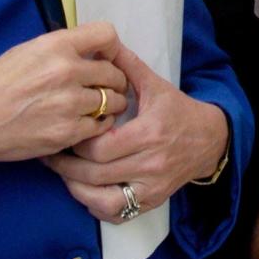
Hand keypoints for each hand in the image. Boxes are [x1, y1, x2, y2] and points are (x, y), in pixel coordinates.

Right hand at [0, 21, 129, 198]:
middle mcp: (66, 71)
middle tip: (106, 88)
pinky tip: (84, 124)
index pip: (107, 34)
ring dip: (109, 105)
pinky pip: (100, 127)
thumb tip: (93, 52)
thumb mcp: (28, 50)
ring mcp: (68, 104)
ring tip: (97, 108)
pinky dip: (97, 126)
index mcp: (56, 45)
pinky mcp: (66, 133)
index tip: (107, 57)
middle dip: (114, 81)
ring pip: (113, 102)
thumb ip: (63, 49)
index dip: (112, 47)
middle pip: (114, 73)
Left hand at [42, 45, 227, 221]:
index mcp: (149, 133)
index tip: (65, 131)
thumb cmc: (176, 110)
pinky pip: (117, 214)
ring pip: (104, 201)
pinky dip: (96, 206)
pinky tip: (84, 191)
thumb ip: (127, 65)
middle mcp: (150, 164)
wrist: (208, 140)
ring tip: (63, 175)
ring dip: (78, 190)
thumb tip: (103, 44)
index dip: (78, 143)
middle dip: (67, 167)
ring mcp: (151, 187)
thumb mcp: (155, 84)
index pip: (102, 148)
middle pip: (97, 174)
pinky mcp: (151, 202)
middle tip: (50, 154)